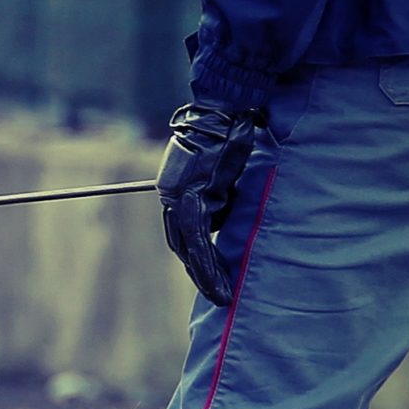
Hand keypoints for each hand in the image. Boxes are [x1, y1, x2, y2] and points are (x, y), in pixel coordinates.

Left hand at [157, 101, 257, 307]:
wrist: (224, 111)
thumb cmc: (231, 134)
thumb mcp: (227, 171)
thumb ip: (225, 193)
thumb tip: (234, 213)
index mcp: (182, 189)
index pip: (187, 231)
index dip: (199, 255)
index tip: (212, 275)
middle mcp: (174, 195)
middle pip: (183, 243)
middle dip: (201, 271)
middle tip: (218, 295)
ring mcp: (179, 197)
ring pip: (189, 247)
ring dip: (205, 274)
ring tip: (222, 297)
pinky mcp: (190, 198)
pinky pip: (197, 239)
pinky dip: (207, 263)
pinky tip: (217, 282)